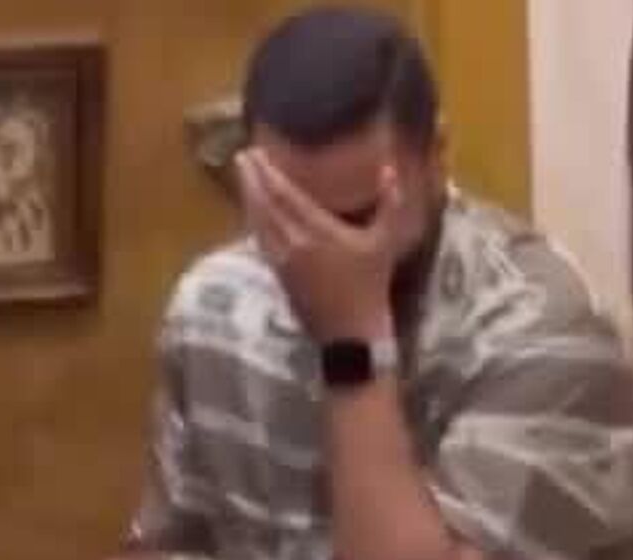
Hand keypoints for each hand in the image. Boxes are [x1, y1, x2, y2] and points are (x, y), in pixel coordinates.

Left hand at [236, 149, 399, 342]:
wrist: (351, 333)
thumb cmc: (371, 286)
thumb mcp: (386, 242)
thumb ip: (391, 203)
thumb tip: (390, 169)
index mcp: (317, 230)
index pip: (284, 194)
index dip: (267, 172)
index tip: (256, 153)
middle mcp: (293, 241)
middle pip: (264, 204)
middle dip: (251, 179)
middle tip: (242, 157)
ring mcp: (282, 260)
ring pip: (257, 222)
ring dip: (247, 198)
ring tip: (243, 179)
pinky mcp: (278, 275)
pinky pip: (259, 241)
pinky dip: (252, 222)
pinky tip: (251, 215)